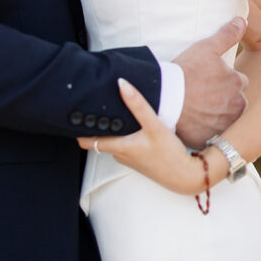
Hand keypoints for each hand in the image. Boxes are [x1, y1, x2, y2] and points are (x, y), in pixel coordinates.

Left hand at [78, 79, 203, 194]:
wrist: (186, 176)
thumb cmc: (169, 155)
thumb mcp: (154, 126)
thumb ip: (138, 105)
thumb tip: (122, 84)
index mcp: (119, 147)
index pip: (87, 141)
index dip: (79, 129)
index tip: (74, 114)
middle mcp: (120, 154)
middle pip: (99, 138)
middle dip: (94, 124)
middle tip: (91, 105)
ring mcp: (128, 157)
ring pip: (112, 140)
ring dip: (110, 128)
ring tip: (109, 109)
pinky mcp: (138, 157)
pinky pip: (123, 143)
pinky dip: (121, 133)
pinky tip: (129, 122)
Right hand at [173, 17, 247, 148]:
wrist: (165, 97)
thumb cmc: (186, 70)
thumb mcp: (206, 47)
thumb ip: (227, 34)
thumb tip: (243, 20)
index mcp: (238, 83)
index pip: (238, 81)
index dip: (224, 80)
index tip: (210, 80)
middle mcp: (237, 105)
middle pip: (235, 101)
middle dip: (225, 99)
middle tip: (203, 95)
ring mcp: (226, 124)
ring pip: (227, 118)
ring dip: (218, 115)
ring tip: (199, 108)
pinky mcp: (213, 138)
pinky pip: (214, 134)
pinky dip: (208, 129)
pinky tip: (195, 122)